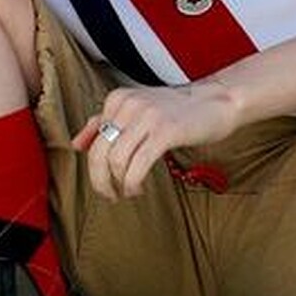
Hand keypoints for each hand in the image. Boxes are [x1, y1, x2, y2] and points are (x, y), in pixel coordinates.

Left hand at [72, 78, 238, 198]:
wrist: (217, 102)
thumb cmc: (177, 111)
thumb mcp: (137, 110)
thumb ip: (105, 123)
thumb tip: (77, 144)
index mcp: (117, 99)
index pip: (93, 142)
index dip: (96, 169)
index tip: (108, 182)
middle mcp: (128, 104)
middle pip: (99, 153)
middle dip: (100, 182)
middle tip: (111, 196)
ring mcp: (147, 117)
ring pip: (116, 161)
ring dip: (119, 185)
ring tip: (131, 191)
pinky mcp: (165, 131)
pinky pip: (137, 165)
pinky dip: (133, 183)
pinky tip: (139, 188)